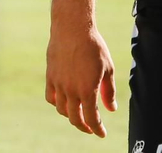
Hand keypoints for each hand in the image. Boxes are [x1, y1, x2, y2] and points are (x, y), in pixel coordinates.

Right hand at [45, 22, 116, 137]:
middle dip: (85, 127)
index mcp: (87, 90)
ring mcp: (58, 85)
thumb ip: (108, 91)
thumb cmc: (94, 46)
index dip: (97, 129)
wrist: (72, 28)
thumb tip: (111, 109)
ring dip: (72, 116)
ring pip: (62, 110)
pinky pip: (51, 98)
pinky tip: (64, 102)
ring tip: (79, 114)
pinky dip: (58, 104)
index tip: (102, 134)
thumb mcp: (107, 68)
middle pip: (75, 119)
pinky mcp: (50, 77)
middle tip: (91, 128)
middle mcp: (71, 91)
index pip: (92, 118)